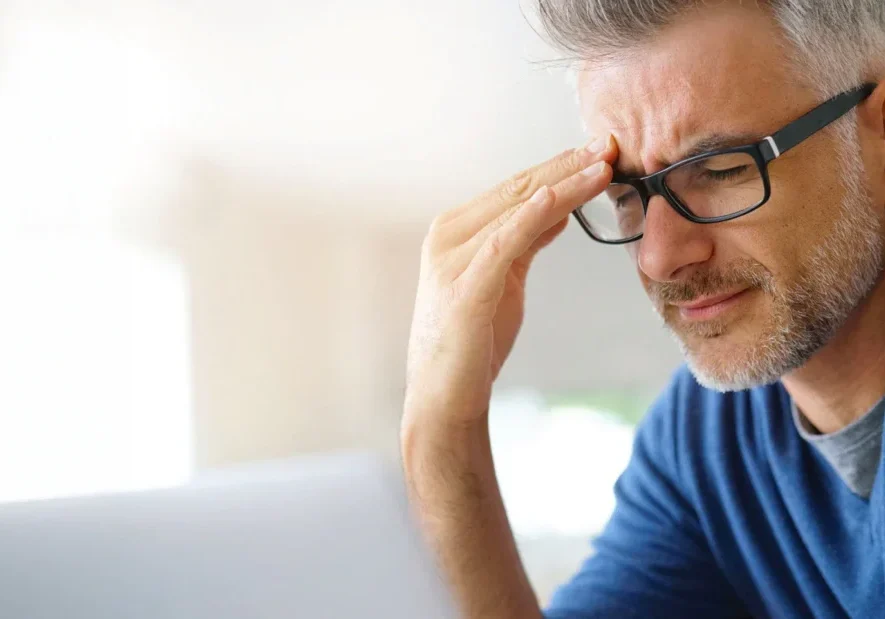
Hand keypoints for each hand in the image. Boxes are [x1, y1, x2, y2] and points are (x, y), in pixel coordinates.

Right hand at [404, 136, 617, 427]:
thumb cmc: (474, 339)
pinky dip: (528, 218)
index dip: (558, 166)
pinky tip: (555, 198)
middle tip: (608, 144)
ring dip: (562, 185)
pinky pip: (502, 245)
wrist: (443, 395)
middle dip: (566, 165)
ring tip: (601, 166)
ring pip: (516, 210)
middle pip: (517, 190)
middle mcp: (448, 236)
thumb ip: (526, 239)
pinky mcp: (463, 290)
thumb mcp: (505, 278)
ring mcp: (452, 261)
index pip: (514, 188)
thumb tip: (560, 203)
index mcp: (456, 230)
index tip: (597, 150)